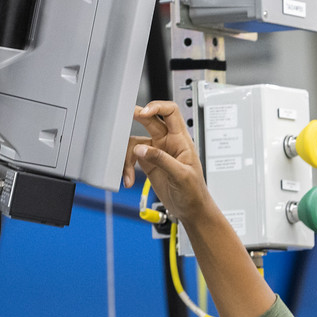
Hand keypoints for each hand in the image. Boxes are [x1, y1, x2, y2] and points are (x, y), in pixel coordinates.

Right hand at [121, 101, 211, 225]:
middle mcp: (167, 142)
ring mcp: (156, 152)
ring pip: (135, 143)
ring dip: (127, 157)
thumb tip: (141, 149)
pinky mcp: (148, 164)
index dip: (157, 107)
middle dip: (136, 119)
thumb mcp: (181, 176)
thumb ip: (162, 160)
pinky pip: (132, 158)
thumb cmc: (194, 192)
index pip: (171, 112)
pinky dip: (126, 168)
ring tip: (127, 174)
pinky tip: (128, 180)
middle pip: (149, 121)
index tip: (144, 112)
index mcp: (181, 140)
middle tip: (122, 120)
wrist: (190, 210)